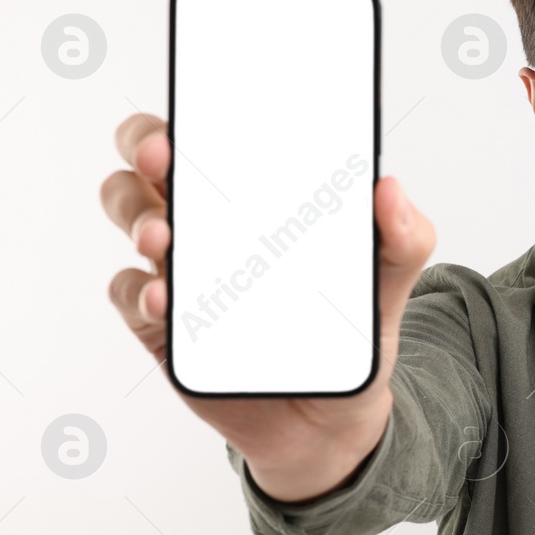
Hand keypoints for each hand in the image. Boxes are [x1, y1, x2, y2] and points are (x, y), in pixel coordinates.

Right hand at [100, 112, 436, 499]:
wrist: (330, 419)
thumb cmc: (347, 333)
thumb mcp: (389, 282)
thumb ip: (403, 236)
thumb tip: (392, 187)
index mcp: (255, 200)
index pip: (208, 139)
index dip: (189, 115)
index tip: (193, 114)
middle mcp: (207, 226)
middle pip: (148, 166)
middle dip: (146, 148)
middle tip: (163, 159)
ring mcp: (180, 273)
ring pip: (132, 218)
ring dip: (138, 217)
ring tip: (163, 237)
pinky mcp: (166, 327)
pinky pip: (132, 295)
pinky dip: (141, 290)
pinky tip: (166, 298)